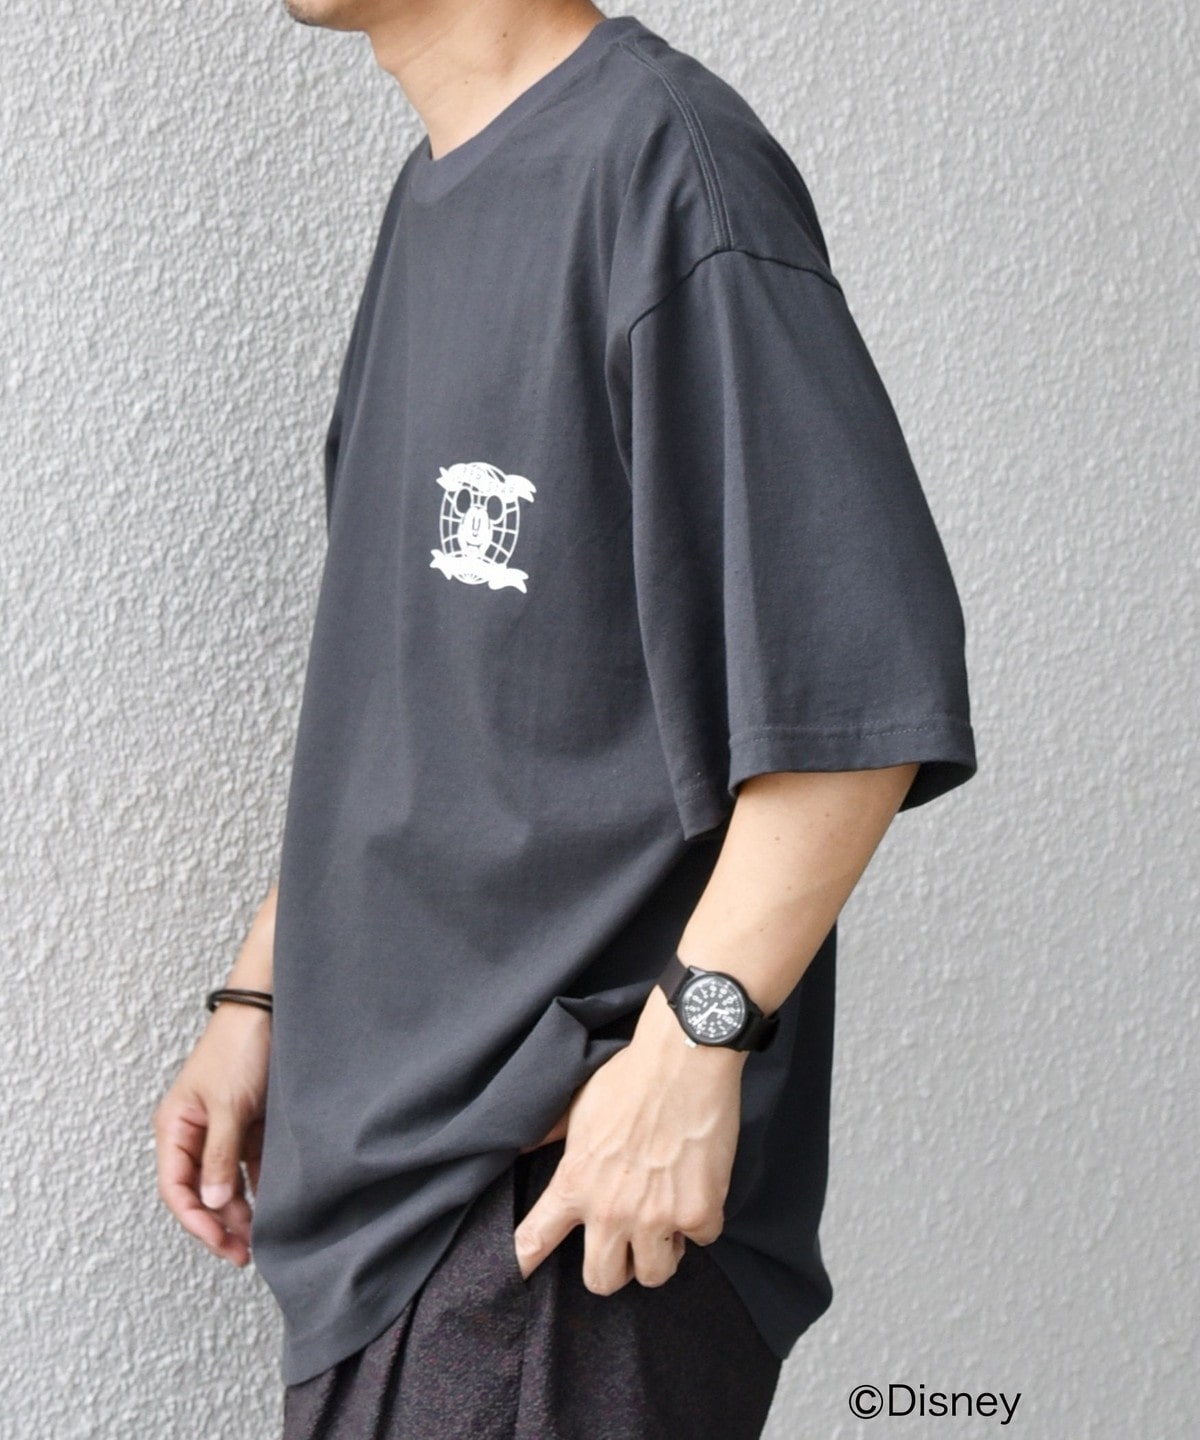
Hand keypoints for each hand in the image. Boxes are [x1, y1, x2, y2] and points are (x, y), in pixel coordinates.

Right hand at [153, 1000, 270, 1266]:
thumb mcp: (229, 1105)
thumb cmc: (239, 1046)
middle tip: (244, 1253)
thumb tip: (212, 1203)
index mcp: (175, 1128)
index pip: (177, 1190)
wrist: (270, 1008)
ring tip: (260, 1237)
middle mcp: (194, 1133)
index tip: (222, 1243)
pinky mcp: (249, 1125)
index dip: (197, 1222)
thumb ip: (220, 1156)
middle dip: (219, 1224)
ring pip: (225, 1184)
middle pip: (200, 1193)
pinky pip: (249, 1166)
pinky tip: (273, 1207)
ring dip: (239, 1211)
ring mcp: (222, 1130)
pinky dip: (258, 1188)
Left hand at [513, 986, 745, 1292]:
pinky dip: (703, 1220)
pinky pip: (702, 1241)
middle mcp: (610, 1210)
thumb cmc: (630, 1076)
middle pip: (602, 1281)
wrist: (685, 1059)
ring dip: (662, 1250)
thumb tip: (518, 1145)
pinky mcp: (700, 1212)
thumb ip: (550, 1135)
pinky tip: (699, 1188)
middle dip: (615, 1266)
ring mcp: (656, 1217)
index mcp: (575, 1183)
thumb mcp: (578, 1105)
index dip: (522, 1266)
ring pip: (654, 1275)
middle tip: (627, 1242)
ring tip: (666, 1217)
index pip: (534, 1240)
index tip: (517, 1281)